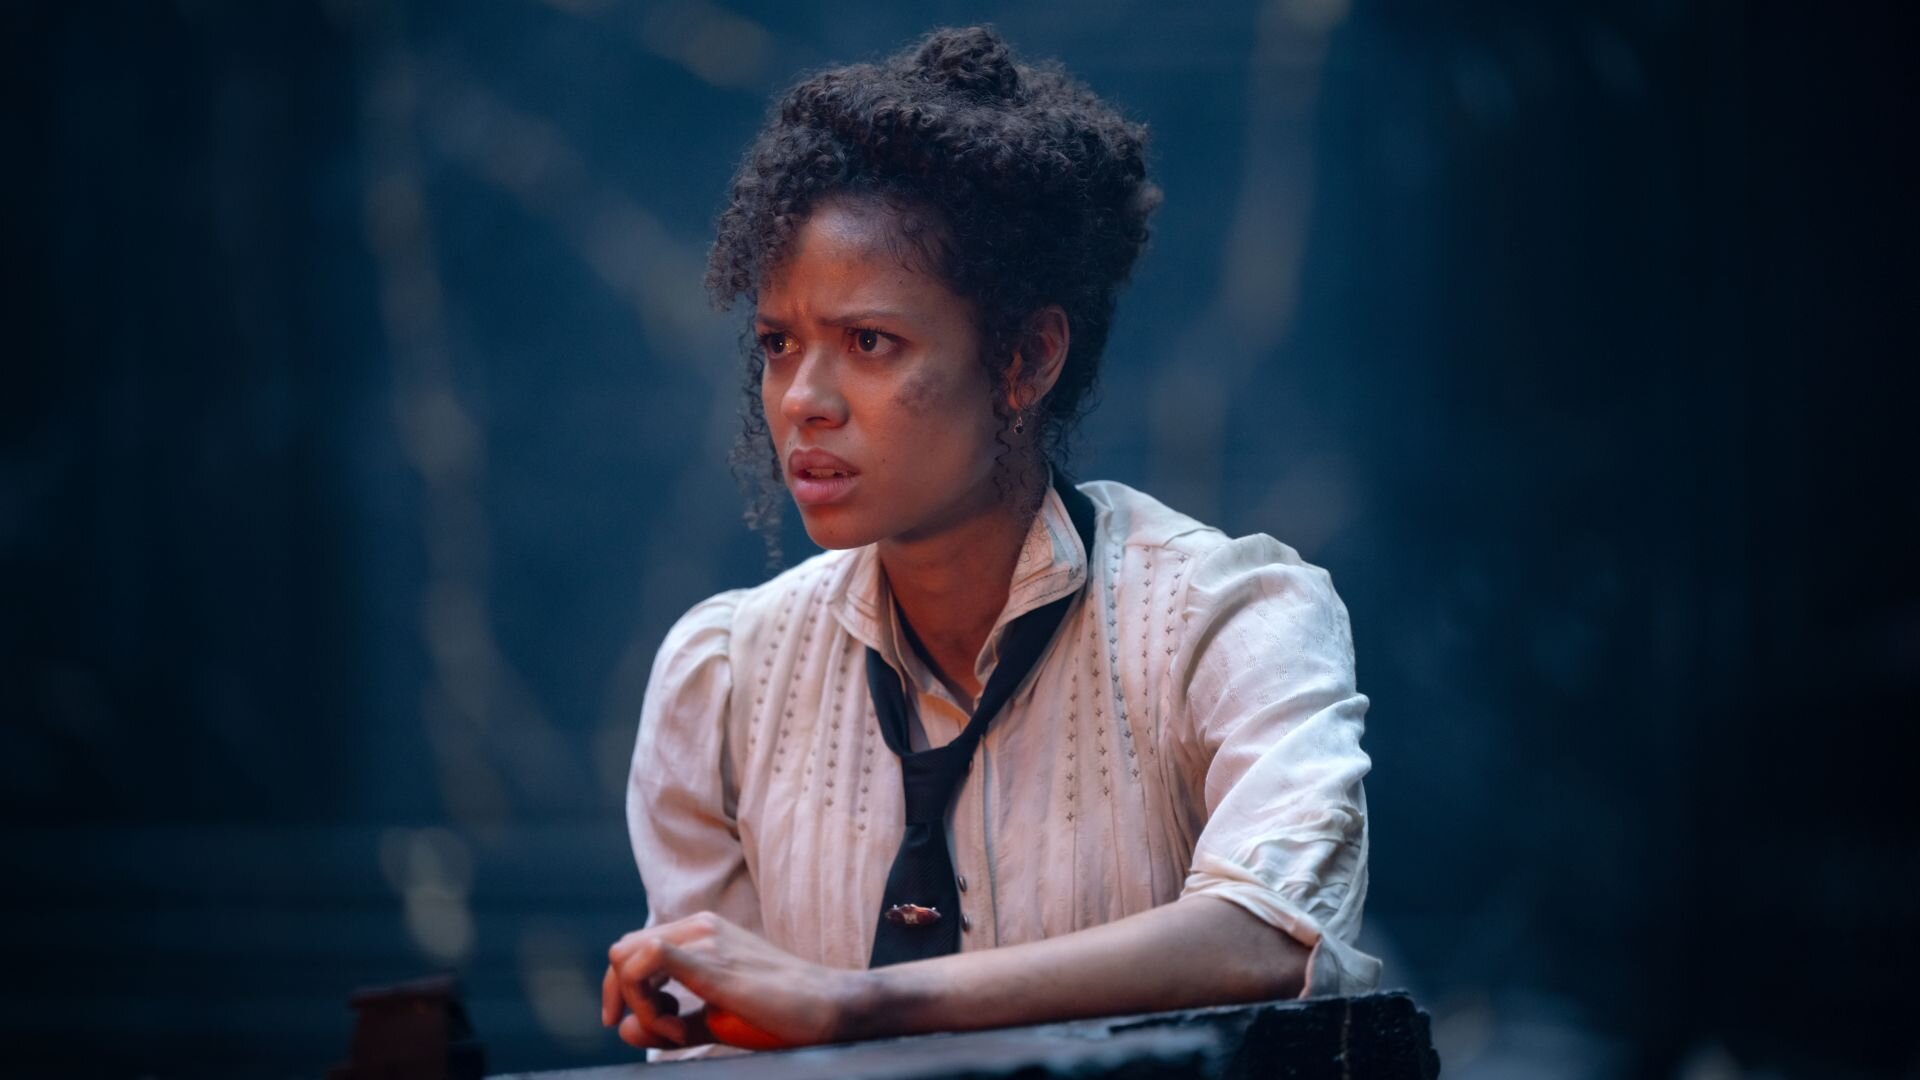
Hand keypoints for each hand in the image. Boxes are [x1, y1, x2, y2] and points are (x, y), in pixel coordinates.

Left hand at [601, 912, 869, 1051]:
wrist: (827, 1008)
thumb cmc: (777, 1013)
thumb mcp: (711, 1020)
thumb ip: (665, 1023)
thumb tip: (621, 1027)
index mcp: (699, 932)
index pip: (631, 950)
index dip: (623, 992)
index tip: (643, 1027)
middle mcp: (698, 926)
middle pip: (621, 952)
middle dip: (629, 1001)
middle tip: (668, 1033)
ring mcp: (705, 938)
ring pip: (628, 960)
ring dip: (643, 1008)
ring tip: (680, 1033)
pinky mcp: (712, 960)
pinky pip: (648, 960)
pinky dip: (647, 1005)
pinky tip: (679, 1029)